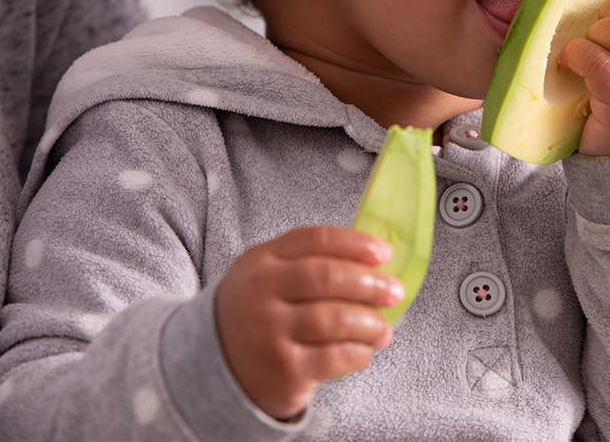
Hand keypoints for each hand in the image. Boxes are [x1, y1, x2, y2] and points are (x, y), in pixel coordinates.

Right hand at [214, 226, 401, 421]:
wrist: (215, 363)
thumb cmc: (256, 310)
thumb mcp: (267, 273)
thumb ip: (307, 261)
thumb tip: (371, 260)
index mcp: (263, 259)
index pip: (315, 239)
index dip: (354, 243)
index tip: (384, 252)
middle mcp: (263, 292)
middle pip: (326, 277)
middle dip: (369, 282)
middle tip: (394, 291)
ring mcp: (271, 331)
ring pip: (334, 319)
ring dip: (369, 322)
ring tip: (384, 328)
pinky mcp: (283, 370)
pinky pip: (333, 358)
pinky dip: (358, 352)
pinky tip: (365, 350)